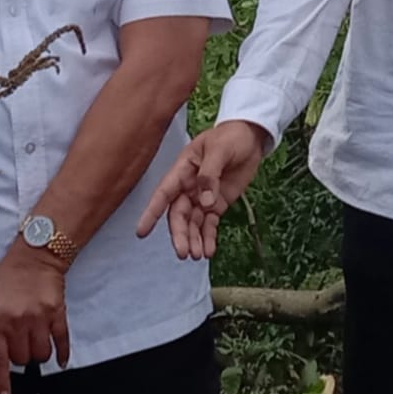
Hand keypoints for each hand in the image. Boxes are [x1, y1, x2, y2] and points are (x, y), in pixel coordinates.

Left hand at [0, 241, 69, 393]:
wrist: (35, 254)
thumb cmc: (8, 278)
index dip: (1, 381)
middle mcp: (17, 321)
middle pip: (22, 359)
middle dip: (20, 358)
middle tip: (20, 345)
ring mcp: (39, 318)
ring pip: (41, 354)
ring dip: (38, 354)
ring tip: (35, 344)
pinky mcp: (58, 313)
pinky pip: (61, 342)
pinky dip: (62, 354)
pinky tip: (61, 360)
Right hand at [136, 120, 266, 259]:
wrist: (251, 137)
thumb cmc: (231, 137)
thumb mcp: (220, 150)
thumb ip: (210, 175)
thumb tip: (204, 203)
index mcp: (183, 169)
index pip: (164, 193)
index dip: (151, 212)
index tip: (141, 231)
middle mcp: (188, 186)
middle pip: (178, 214)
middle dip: (180, 234)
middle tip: (184, 253)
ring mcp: (203, 197)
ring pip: (192, 223)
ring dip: (194, 239)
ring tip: (198, 256)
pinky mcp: (217, 204)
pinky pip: (209, 224)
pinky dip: (208, 238)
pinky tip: (209, 251)